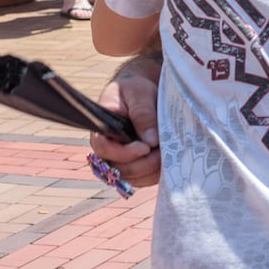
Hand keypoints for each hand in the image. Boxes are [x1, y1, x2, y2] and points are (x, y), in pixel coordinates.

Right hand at [88, 69, 162, 186]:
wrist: (140, 93)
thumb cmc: (135, 89)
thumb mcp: (139, 93)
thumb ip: (143, 114)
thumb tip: (151, 141)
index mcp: (101, 129)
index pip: (104, 149)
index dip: (124, 153)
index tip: (145, 148)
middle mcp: (107, 148)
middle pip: (118, 169)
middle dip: (142, 165)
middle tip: (161, 153)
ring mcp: (119, 159)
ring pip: (130, 178)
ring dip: (150, 171)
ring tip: (166, 156)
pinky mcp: (133, 165)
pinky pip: (141, 179)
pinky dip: (154, 174)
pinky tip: (167, 162)